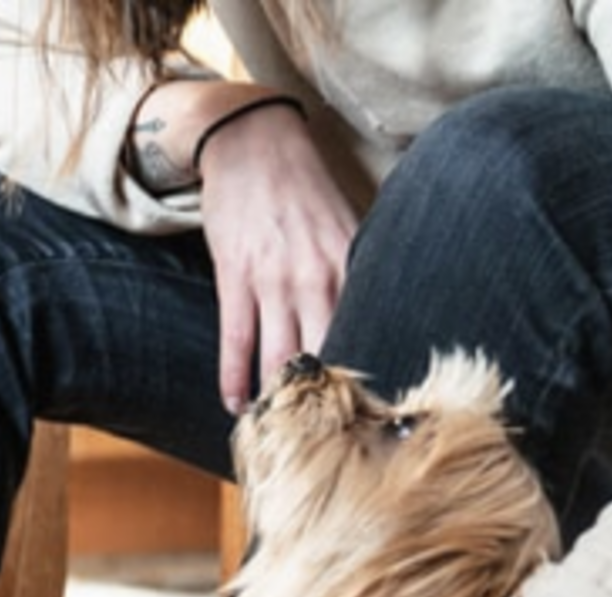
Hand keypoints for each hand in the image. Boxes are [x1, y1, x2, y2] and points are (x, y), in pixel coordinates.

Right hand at [196, 106, 357, 412]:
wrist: (251, 142)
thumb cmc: (302, 186)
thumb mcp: (345, 223)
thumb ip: (359, 270)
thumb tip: (377, 315)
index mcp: (350, 264)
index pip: (363, 332)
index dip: (365, 378)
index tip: (367, 416)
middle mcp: (317, 277)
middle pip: (324, 355)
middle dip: (323, 400)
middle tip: (323, 440)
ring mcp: (273, 281)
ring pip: (278, 358)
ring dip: (275, 399)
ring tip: (277, 428)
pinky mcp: (236, 280)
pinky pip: (236, 343)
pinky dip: (234, 380)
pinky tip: (236, 405)